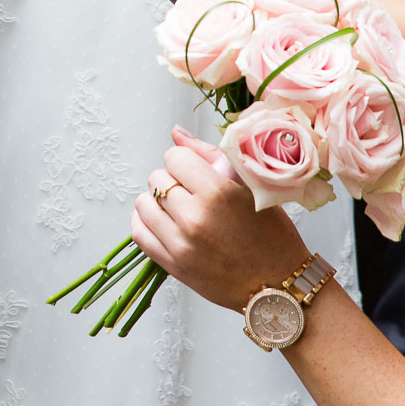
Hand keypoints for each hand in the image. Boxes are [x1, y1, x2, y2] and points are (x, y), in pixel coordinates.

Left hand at [129, 127, 309, 312]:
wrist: (281, 287)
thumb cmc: (272, 236)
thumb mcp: (251, 188)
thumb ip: (210, 155)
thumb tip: (176, 133)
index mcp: (218, 193)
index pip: (174, 157)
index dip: (185, 162)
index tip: (197, 173)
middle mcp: (195, 218)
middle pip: (157, 179)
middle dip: (172, 181)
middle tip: (192, 194)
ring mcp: (181, 244)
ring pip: (143, 203)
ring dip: (157, 202)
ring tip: (179, 209)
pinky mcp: (172, 265)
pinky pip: (139, 232)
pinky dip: (146, 223)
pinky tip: (164, 223)